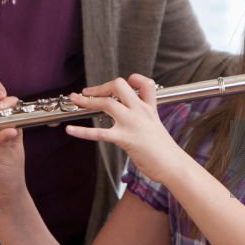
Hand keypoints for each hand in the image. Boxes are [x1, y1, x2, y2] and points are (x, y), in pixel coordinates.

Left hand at [65, 74, 185, 184]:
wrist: (174, 165)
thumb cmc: (165, 151)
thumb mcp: (157, 127)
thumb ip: (146, 118)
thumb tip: (134, 117)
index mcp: (149, 108)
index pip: (144, 83)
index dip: (133, 79)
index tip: (123, 83)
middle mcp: (140, 111)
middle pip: (120, 86)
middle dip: (101, 86)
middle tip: (88, 92)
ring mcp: (132, 124)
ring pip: (107, 103)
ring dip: (87, 100)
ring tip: (74, 100)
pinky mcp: (125, 139)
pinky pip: (100, 133)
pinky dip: (82, 131)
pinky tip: (70, 130)